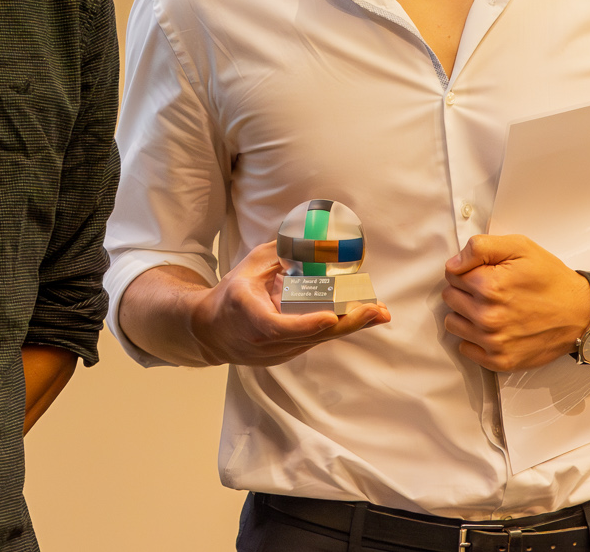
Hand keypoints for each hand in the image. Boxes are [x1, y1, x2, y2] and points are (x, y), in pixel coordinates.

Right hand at [187, 241, 390, 366]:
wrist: (210, 332)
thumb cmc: (231, 295)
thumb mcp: (250, 267)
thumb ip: (280, 253)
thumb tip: (309, 234)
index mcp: (251, 318)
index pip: (280, 327)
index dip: (307, 324)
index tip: (331, 316)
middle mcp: (266, 341)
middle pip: (312, 337)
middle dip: (347, 323)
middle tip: (375, 310)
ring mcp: (277, 353)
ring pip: (319, 340)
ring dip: (350, 325)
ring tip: (379, 312)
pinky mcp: (286, 354)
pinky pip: (316, 340)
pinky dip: (337, 328)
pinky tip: (360, 317)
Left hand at [441, 235, 589, 371]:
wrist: (581, 313)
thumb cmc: (551, 279)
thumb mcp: (520, 247)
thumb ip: (480, 248)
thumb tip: (453, 263)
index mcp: (490, 286)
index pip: (452, 274)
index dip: (468, 270)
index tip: (486, 272)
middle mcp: (488, 317)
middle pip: (450, 298)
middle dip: (466, 291)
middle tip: (491, 290)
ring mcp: (493, 342)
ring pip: (453, 323)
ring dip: (466, 314)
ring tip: (491, 308)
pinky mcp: (500, 361)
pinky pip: (465, 348)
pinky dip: (474, 338)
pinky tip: (493, 328)